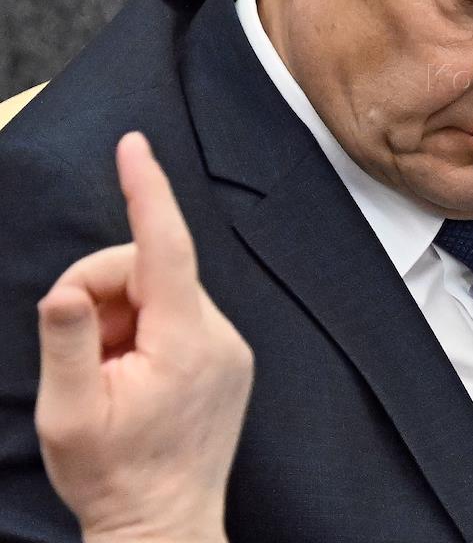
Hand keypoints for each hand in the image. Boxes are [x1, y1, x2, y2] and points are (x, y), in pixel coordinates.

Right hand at [35, 132, 252, 542]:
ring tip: (110, 376)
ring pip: (161, 292)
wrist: (165, 526)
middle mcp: (219, 333)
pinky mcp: (227, 357)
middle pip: (149, 269)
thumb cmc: (114, 477)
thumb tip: (65, 290)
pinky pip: (177, 315)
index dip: (147, 190)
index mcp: (184, 340)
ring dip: (121, 319)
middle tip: (83, 354)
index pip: (164, 245)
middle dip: (102, 293)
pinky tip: (134, 377)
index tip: (134, 146)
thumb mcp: (69, 415)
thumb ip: (67, 342)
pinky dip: (144, 332)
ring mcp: (229, 345)